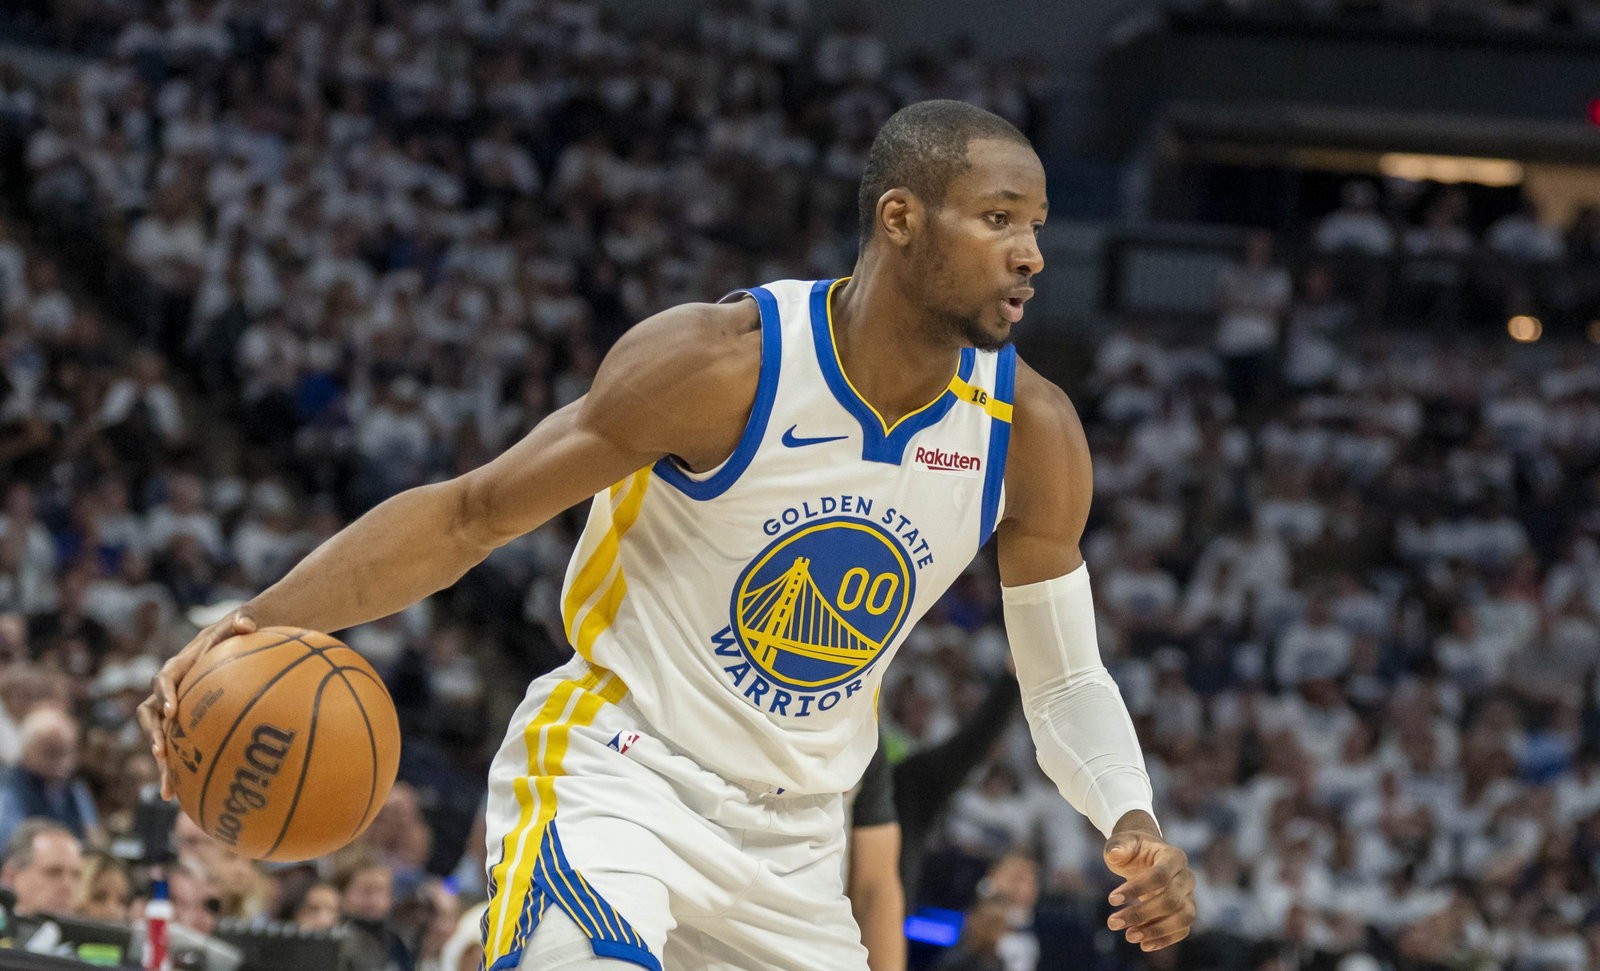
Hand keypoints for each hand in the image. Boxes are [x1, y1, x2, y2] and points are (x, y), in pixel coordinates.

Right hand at [137, 609, 257, 799]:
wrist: (232, 646)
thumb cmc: (235, 634)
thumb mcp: (238, 624)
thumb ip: (240, 622)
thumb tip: (247, 622)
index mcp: (178, 668)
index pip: (164, 680)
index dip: (165, 695)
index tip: (172, 710)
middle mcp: (168, 692)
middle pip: (151, 715)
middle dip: (154, 734)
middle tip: (161, 752)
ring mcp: (173, 711)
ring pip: (158, 738)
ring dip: (161, 762)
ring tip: (168, 788)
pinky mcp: (182, 726)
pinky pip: (175, 749)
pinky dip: (176, 771)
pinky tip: (181, 798)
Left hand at [1103, 824, 1195, 951]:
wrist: (1145, 857)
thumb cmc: (1133, 849)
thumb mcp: (1122, 843)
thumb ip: (1118, 847)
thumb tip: (1115, 854)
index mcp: (1174, 856)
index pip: (1160, 876)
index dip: (1137, 889)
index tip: (1111, 900)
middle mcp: (1187, 876)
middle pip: (1171, 900)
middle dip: (1141, 914)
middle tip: (1113, 923)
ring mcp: (1190, 895)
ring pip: (1183, 917)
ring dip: (1156, 930)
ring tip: (1129, 936)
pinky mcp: (1187, 911)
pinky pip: (1183, 929)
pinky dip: (1165, 939)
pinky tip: (1144, 945)